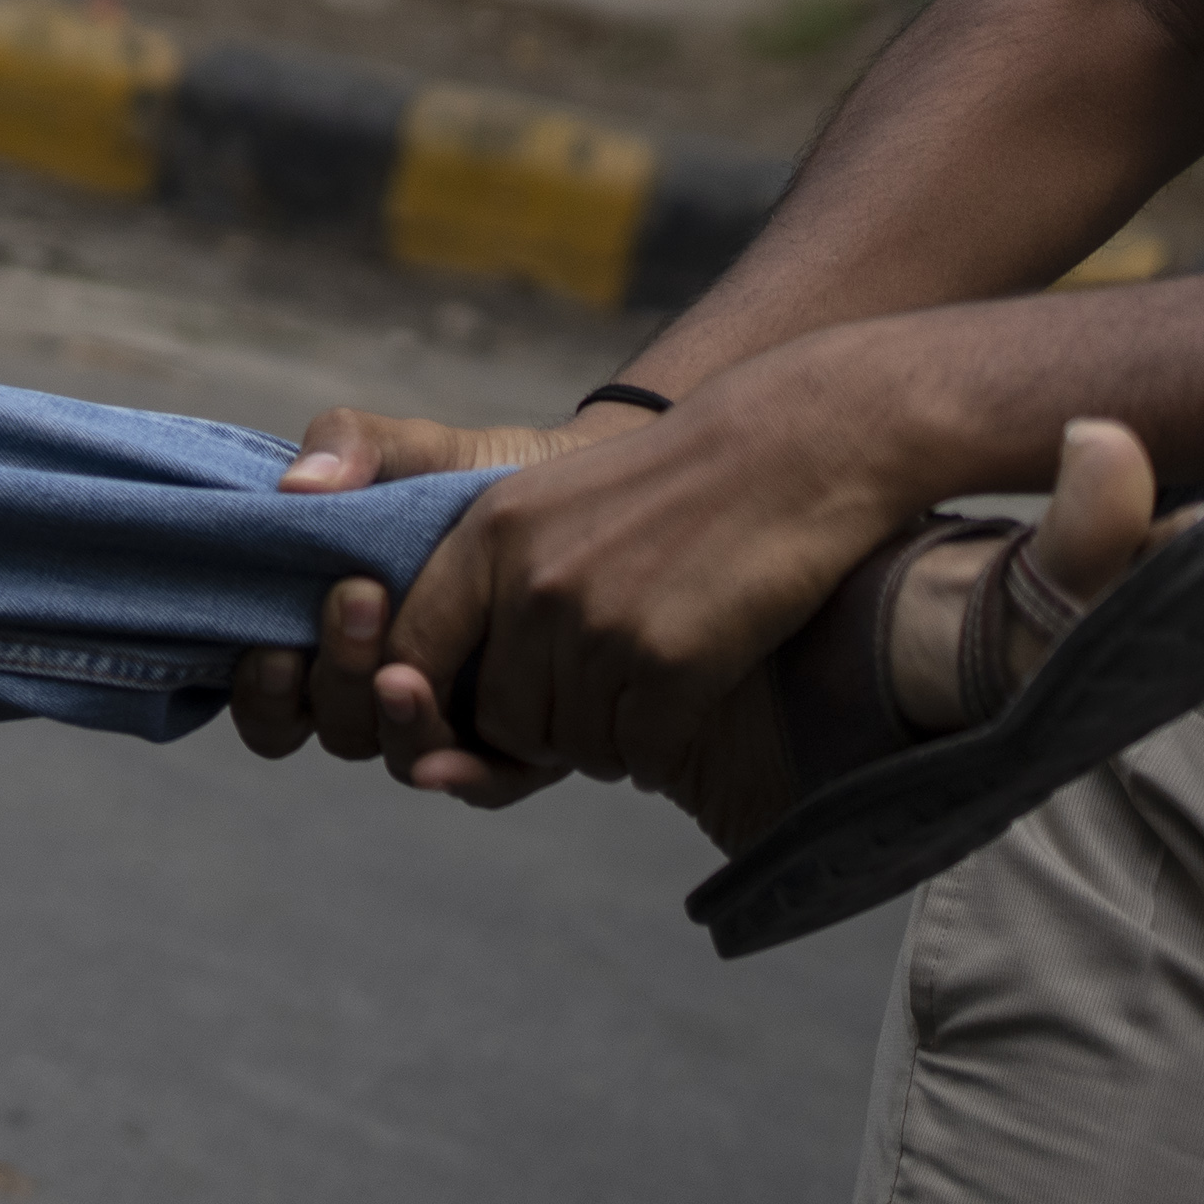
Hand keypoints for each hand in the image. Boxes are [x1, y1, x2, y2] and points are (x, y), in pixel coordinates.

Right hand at [228, 404, 587, 775]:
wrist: (587, 486)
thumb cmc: (480, 474)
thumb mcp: (410, 449)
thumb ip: (348, 446)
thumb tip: (299, 486)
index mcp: (335, 640)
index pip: (273, 704)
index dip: (263, 693)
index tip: (275, 641)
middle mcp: (385, 690)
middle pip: (334, 730)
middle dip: (335, 676)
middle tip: (360, 597)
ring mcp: (454, 717)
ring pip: (400, 758)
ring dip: (393, 719)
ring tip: (407, 663)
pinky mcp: (522, 739)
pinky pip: (484, 784)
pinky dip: (465, 773)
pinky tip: (463, 738)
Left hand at [350, 356, 940, 817]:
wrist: (793, 448)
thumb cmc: (668, 486)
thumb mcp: (545, 503)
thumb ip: (486, 577)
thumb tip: (413, 677)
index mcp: (489, 538)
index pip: (410, 652)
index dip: (430, 700)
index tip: (472, 710)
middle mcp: (534, 583)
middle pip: (499, 719)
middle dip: (542, 731)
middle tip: (591, 706)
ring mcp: (603, 625)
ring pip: (574, 746)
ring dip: (608, 743)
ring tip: (643, 698)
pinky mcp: (673, 662)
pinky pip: (641, 755)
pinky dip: (658, 751)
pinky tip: (682, 708)